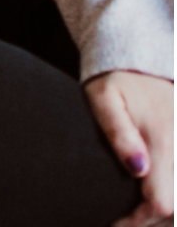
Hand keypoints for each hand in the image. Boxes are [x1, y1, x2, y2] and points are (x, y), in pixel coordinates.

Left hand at [86, 70, 172, 225]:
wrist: (142, 62)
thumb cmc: (115, 82)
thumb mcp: (104, 100)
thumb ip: (119, 135)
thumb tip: (138, 170)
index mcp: (164, 141)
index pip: (162, 202)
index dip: (140, 221)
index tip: (118, 224)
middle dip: (153, 222)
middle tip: (126, 220)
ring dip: (166, 213)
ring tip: (139, 212)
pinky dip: (174, 195)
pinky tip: (157, 199)